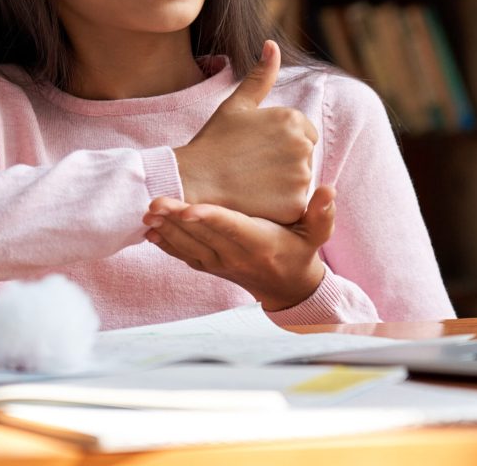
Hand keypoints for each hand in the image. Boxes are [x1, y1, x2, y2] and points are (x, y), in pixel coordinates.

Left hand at [142, 185, 335, 311]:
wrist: (287, 288)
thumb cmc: (301, 251)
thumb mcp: (317, 234)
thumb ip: (321, 212)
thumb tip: (329, 189)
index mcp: (259, 243)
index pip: (232, 228)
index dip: (210, 218)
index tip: (189, 209)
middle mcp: (235, 256)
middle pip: (202, 235)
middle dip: (176, 219)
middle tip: (154, 202)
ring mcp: (220, 263)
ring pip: (188, 246)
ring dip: (166, 230)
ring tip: (147, 212)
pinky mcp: (209, 266)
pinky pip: (184, 256)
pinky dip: (166, 244)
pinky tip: (150, 231)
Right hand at [174, 40, 316, 224]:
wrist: (193, 180)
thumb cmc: (214, 141)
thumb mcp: (237, 105)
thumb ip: (261, 76)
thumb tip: (272, 44)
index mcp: (292, 119)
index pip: (304, 132)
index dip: (279, 142)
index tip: (256, 148)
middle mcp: (302, 145)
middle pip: (304, 157)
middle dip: (284, 162)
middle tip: (252, 166)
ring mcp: (300, 177)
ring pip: (301, 181)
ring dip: (283, 184)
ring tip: (252, 182)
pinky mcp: (294, 205)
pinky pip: (295, 205)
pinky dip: (280, 206)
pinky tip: (256, 200)